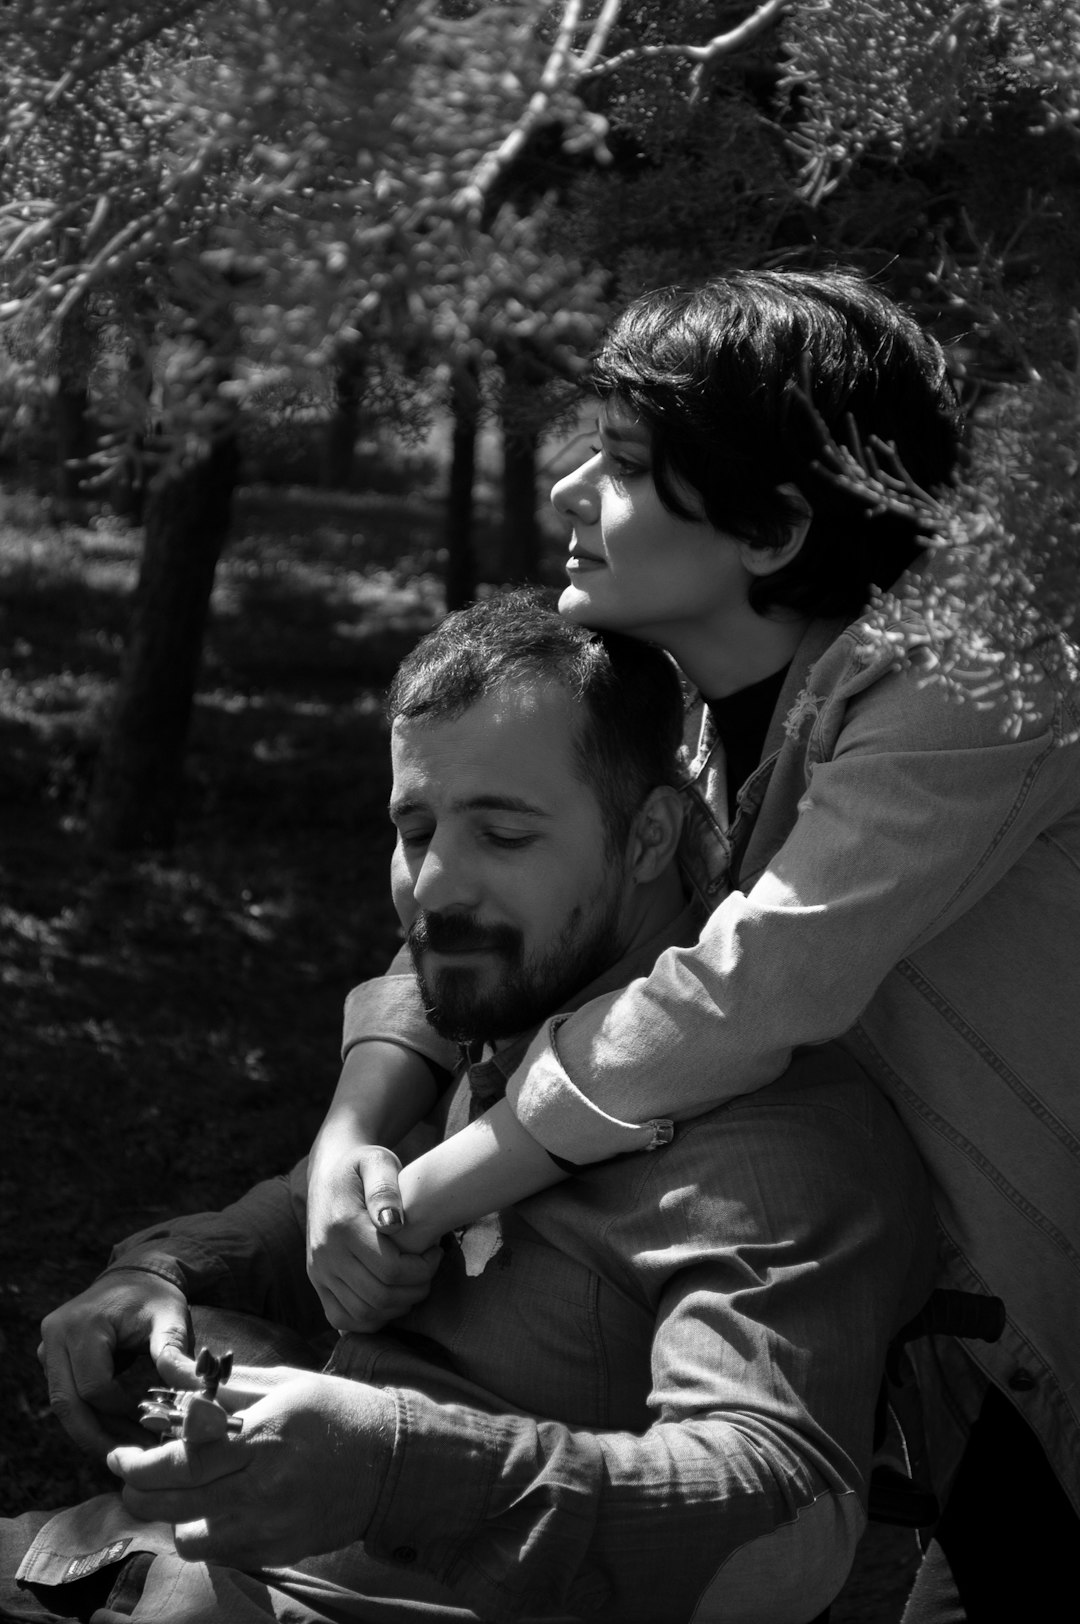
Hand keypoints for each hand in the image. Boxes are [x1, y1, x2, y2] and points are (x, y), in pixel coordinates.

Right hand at [38, 1270, 191, 1457]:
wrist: (135, 1275)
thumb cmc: (154, 1297)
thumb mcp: (170, 1318)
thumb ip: (175, 1354)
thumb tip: (196, 1394)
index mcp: (82, 1325)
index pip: (94, 1386)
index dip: (120, 1412)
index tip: (150, 1426)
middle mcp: (55, 1337)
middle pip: (67, 1403)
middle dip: (97, 1436)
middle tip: (129, 1459)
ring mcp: (48, 1348)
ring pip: (64, 1405)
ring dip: (92, 1432)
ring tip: (126, 1450)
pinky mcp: (52, 1359)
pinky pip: (67, 1397)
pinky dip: (90, 1417)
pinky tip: (116, 1433)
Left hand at [108, 1367, 394, 1567]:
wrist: (393, 1461)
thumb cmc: (338, 1411)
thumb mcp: (284, 1383)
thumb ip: (225, 1387)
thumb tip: (172, 1375)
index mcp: (262, 1439)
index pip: (178, 1461)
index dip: (137, 1463)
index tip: (119, 1453)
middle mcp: (261, 1489)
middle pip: (172, 1503)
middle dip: (138, 1489)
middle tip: (132, 1474)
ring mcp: (269, 1527)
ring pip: (188, 1538)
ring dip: (173, 1515)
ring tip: (180, 1492)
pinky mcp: (277, 1551)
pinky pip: (219, 1554)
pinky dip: (206, 1533)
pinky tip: (215, 1508)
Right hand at [305, 1143, 440, 1332]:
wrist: (328, 1172)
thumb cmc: (362, 1166)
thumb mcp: (377, 1162)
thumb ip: (385, 1188)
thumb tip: (393, 1223)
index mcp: (343, 1226)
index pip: (391, 1270)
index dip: (423, 1269)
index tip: (436, 1251)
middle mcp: (325, 1254)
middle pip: (380, 1296)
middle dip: (416, 1289)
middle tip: (430, 1269)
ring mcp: (318, 1272)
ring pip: (364, 1314)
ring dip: (398, 1306)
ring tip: (413, 1282)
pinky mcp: (317, 1282)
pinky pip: (343, 1319)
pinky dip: (371, 1319)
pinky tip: (391, 1298)